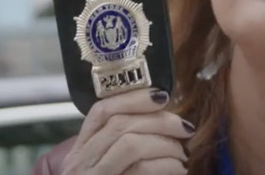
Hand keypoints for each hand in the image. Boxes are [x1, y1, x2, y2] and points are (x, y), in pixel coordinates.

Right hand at [61, 88, 194, 174]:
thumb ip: (127, 144)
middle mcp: (79, 165)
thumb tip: (164, 115)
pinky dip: (166, 166)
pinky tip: (178, 170)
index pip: (101, 111)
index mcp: (80, 152)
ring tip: (181, 155)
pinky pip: (141, 170)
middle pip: (120, 124)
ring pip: (130, 143)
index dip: (133, 98)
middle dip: (160, 120)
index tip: (163, 96)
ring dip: (165, 144)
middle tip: (185, 128)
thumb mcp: (114, 167)